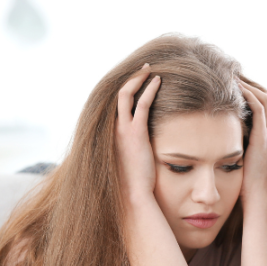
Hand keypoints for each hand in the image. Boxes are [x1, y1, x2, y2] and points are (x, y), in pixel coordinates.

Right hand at [116, 64, 161, 198]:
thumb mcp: (126, 163)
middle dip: (130, 78)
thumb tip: (137, 150)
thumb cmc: (131, 184)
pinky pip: (141, 104)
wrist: (130, 196)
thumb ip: (129, 150)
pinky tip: (158, 81)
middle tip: (143, 69)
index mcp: (108, 134)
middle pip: (117, 94)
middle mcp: (110, 128)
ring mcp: (121, 129)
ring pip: (126, 94)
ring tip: (150, 69)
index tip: (135, 81)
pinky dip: (149, 90)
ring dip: (138, 78)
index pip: (113, 104)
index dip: (124, 90)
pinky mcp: (135, 133)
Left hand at [237, 80, 266, 207]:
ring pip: (264, 98)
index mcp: (265, 137)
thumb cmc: (243, 182)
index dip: (249, 93)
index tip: (232, 85)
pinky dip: (248, 95)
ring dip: (248, 86)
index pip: (262, 106)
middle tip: (232, 75)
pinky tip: (234, 88)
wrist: (255, 196)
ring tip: (232, 76)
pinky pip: (259, 108)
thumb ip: (234, 146)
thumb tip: (218, 138)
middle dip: (249, 84)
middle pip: (265, 97)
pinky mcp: (263, 136)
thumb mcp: (238, 159)